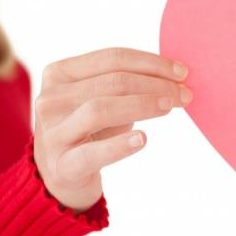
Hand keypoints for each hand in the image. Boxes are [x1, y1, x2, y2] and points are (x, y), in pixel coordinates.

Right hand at [33, 48, 192, 211]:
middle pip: (111, 82)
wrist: (60, 177)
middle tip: (185, 94)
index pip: (112, 58)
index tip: (182, 72)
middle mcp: (50, 99)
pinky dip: (119, 145)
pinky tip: (143, 139)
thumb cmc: (90, 131)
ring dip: (142, 105)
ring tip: (169, 107)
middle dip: (155, 85)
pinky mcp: (62, 166)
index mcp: (59, 73)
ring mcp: (53, 133)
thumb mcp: (104, 100)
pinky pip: (92, 153)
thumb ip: (129, 84)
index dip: (151, 63)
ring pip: (100, 110)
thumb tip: (177, 75)